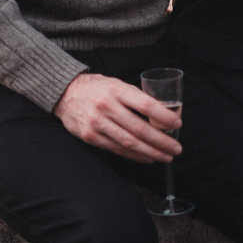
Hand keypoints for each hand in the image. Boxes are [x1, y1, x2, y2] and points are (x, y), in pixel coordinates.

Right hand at [53, 72, 182, 163]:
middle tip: (176, 148)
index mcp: (116, 89)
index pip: (146, 105)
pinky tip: (147, 158)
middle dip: (161, 141)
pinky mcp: (90, 136)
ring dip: (151, 152)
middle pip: (139, 128)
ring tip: (165, 157)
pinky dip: (134, 156)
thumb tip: (162, 114)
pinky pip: (117, 149)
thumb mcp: (117, 84)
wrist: (64, 93)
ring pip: (129, 142)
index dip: (164, 116)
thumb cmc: (96, 88)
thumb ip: (136, 97)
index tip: (177, 124)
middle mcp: (106, 106)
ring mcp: (97, 122)